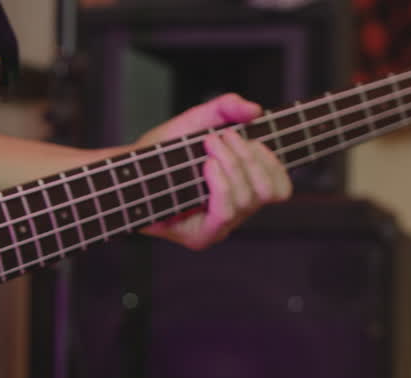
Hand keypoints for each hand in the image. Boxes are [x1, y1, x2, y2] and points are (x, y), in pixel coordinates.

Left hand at [136, 94, 291, 249]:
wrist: (130, 171)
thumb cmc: (163, 151)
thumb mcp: (197, 121)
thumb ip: (225, 108)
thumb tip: (254, 110)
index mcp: (243, 191)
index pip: (280, 190)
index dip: (272, 163)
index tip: (253, 140)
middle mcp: (234, 213)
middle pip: (267, 191)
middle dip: (249, 157)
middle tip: (222, 137)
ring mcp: (218, 228)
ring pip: (248, 199)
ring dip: (232, 164)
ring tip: (208, 145)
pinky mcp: (200, 238)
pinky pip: (226, 213)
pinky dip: (221, 183)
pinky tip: (207, 165)